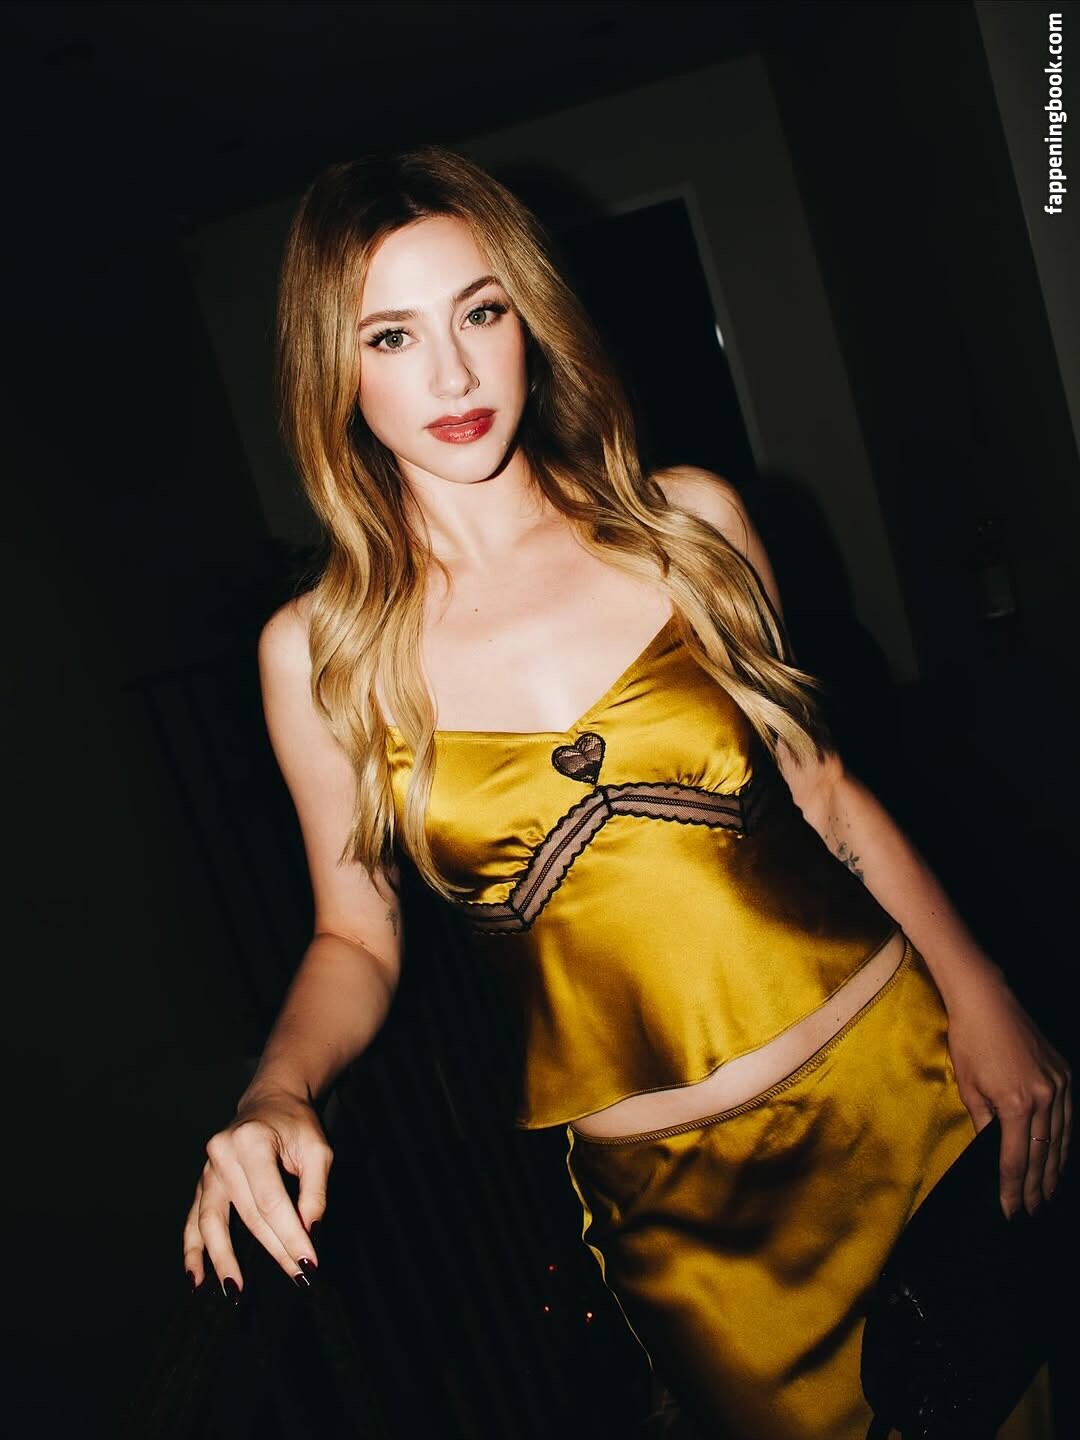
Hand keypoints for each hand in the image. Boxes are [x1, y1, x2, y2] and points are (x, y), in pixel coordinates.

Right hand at [183, 1086, 333, 1296]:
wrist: (272, 1100)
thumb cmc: (297, 1123)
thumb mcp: (318, 1150)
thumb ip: (315, 1191)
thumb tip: (309, 1233)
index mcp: (251, 1141)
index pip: (271, 1200)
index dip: (290, 1235)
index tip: (307, 1264)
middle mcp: (222, 1154)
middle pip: (247, 1214)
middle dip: (272, 1249)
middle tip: (294, 1277)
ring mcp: (208, 1169)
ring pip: (211, 1222)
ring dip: (222, 1259)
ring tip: (234, 1291)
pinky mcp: (203, 1182)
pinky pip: (194, 1219)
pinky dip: (193, 1249)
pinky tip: (197, 1278)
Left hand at [945, 977, 1071, 1218]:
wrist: (988, 1000)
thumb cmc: (969, 1041)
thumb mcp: (968, 1087)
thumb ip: (983, 1124)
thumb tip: (989, 1152)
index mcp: (1016, 1104)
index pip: (1015, 1160)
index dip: (1012, 1189)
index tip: (1010, 1211)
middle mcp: (1044, 1098)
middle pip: (1042, 1154)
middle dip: (1036, 1187)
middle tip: (1032, 1211)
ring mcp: (1059, 1086)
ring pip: (1061, 1139)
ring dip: (1054, 1169)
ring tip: (1047, 1194)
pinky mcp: (1064, 1075)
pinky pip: (1068, 1117)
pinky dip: (1065, 1140)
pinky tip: (1059, 1155)